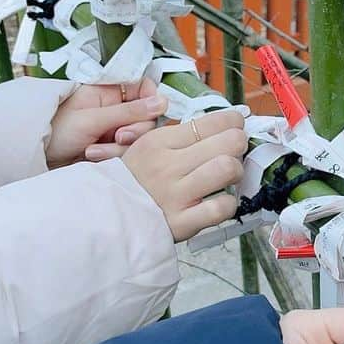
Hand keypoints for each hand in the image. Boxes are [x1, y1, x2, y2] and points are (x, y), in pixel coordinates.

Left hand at [46, 79, 167, 168]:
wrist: (36, 155)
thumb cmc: (54, 129)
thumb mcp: (92, 118)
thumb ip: (129, 111)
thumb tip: (161, 102)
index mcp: (110, 92)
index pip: (144, 88)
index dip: (151, 101)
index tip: (151, 112)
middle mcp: (115, 110)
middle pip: (146, 118)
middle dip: (134, 130)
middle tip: (118, 136)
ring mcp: (114, 130)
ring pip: (138, 139)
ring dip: (119, 148)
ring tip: (94, 150)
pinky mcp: (112, 149)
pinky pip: (127, 153)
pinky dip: (113, 157)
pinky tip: (93, 156)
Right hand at [122, 109, 247, 241]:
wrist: (105, 218)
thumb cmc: (132, 181)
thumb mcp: (144, 148)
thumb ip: (177, 136)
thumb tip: (219, 124)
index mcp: (159, 142)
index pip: (210, 122)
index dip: (233, 121)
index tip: (235, 125)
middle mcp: (169, 166)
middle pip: (228, 142)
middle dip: (239, 144)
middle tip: (234, 151)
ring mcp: (176, 195)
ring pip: (227, 169)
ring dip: (235, 171)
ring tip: (228, 176)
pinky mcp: (182, 222)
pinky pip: (221, 208)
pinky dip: (228, 204)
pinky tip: (220, 202)